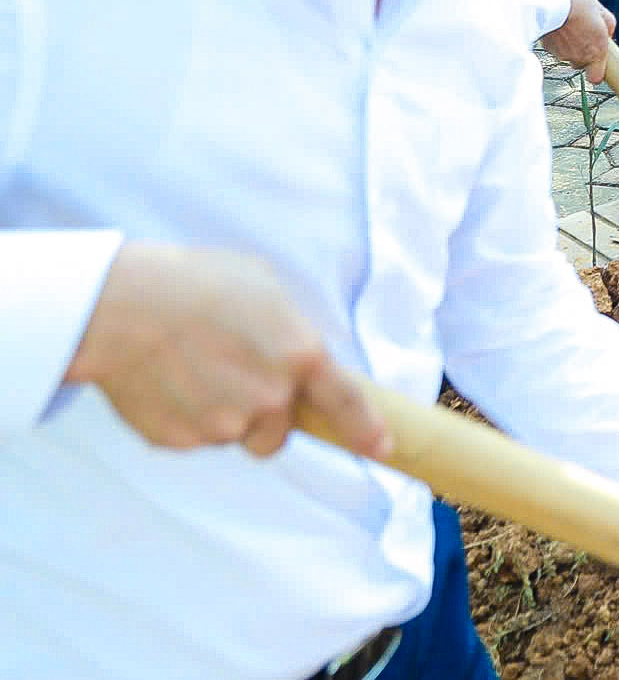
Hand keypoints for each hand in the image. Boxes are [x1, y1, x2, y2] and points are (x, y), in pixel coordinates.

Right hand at [64, 244, 388, 461]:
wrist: (123, 308)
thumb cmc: (196, 284)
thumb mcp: (265, 290)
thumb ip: (290, 333)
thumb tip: (295, 355)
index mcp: (301, 356)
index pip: (347, 404)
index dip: (366, 430)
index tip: (382, 448)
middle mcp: (270, 398)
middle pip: (279, 431)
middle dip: (264, 413)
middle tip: (232, 373)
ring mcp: (224, 425)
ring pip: (236, 434)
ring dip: (223, 414)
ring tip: (193, 370)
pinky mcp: (181, 441)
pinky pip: (195, 437)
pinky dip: (186, 418)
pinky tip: (168, 382)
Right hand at [539, 0, 616, 83]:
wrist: (551, 2)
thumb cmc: (578, 4)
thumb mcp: (601, 10)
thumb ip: (608, 25)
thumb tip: (609, 32)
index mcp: (596, 51)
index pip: (596, 78)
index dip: (596, 71)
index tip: (598, 62)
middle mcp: (579, 57)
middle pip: (581, 64)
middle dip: (582, 53)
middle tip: (582, 35)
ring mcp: (562, 54)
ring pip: (567, 55)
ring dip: (568, 45)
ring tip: (569, 26)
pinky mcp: (548, 49)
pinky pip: (554, 48)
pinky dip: (557, 40)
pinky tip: (558, 26)